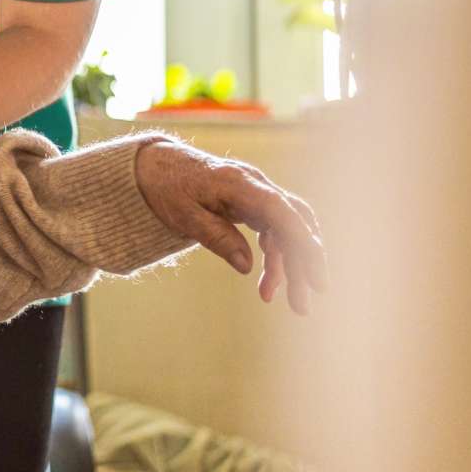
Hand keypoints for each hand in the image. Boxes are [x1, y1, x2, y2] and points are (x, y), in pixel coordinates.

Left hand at [133, 139, 329, 313]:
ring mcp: (258, 195)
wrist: (156, 166)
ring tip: (274, 298)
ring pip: (287, 231)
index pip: (282, 212)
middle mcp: (257, 186)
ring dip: (288, 266)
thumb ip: (216, 237)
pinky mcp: (254, 205)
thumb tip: (246, 266)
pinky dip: (274, 257)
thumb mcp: (184, 215)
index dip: (302, 242)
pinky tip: (267, 281)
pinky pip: (274, 231)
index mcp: (240, 184)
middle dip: (302, 264)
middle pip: (293, 223)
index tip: (314, 275)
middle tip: (302, 305)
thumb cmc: (168, 187)